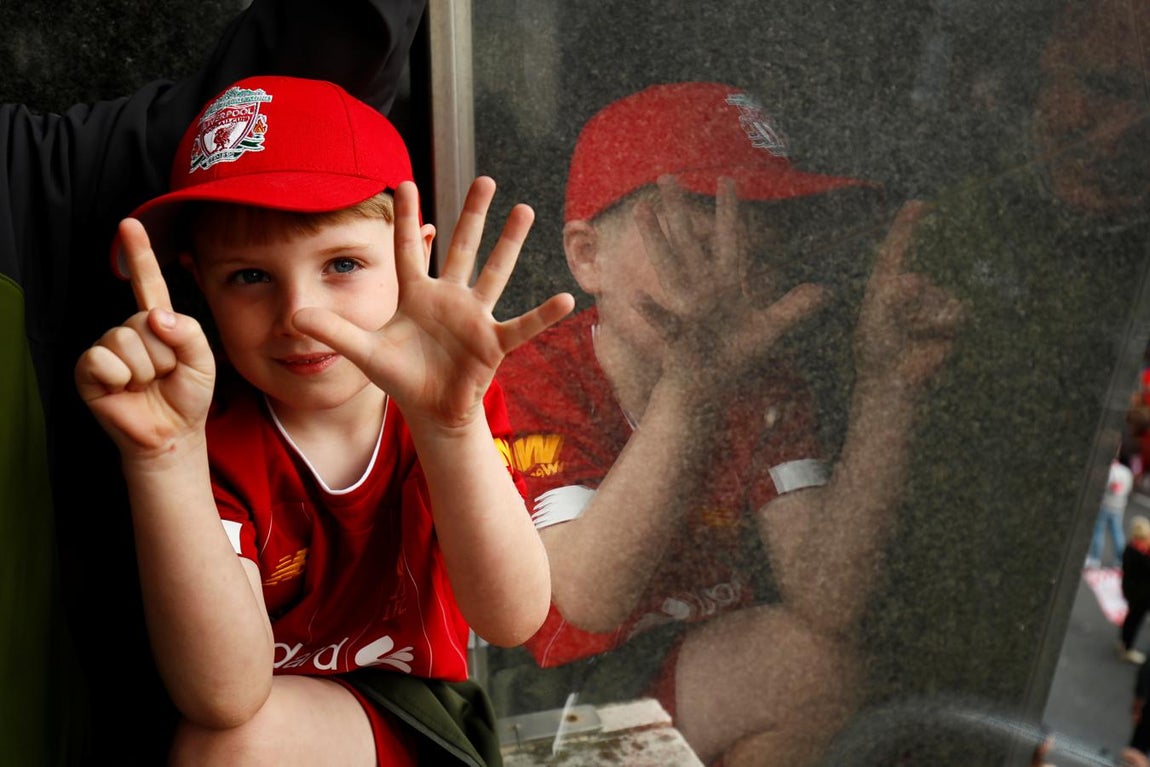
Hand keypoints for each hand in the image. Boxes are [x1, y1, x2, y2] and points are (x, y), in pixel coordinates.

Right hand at [74, 218, 215, 455]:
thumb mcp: (203, 361)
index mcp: (158, 322)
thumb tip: (156, 316)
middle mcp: (130, 329)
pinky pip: (104, 360)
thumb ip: (189, 332)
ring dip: (146, 369)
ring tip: (147, 384)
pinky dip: (121, 379)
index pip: (148, 282)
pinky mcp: (89, 369)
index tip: (131, 223)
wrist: (172, 433)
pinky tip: (125, 390)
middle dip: (164, 354)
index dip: (138, 253)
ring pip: (126, 340)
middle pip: (145, 319)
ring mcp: (108, 348)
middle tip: (164, 376)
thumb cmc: (187, 396)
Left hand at [293, 176, 573, 429]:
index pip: (409, 249)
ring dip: (510, 243)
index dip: (405, 218)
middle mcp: (449, 298)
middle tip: (486, 181)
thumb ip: (335, 330)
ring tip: (525, 210)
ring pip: (495, 272)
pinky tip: (566, 299)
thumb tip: (293, 315)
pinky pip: (522, 325)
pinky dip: (543, 315)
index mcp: (416, 295)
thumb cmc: (402, 377)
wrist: (431, 410)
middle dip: (473, 215)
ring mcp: (474, 317)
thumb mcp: (364, 351)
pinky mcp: (493, 342)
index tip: (404, 181)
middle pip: (463, 248)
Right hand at [632, 175, 826, 386]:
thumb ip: (792, 309)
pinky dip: (652, 310)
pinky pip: (664, 321)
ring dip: (655, 238)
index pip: (729, 240)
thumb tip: (824, 291)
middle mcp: (702, 288)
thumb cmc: (732, 357)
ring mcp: (686, 307)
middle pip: (689, 240)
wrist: (706, 387)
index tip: (728, 180)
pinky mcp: (677, 334)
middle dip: (679, 209)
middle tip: (667, 176)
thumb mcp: (768, 331)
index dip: (729, 211)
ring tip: (641, 210)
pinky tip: (636, 296)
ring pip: (669, 265)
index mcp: (725, 284)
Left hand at [853, 200, 963, 390]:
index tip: (919, 202)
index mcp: (885, 285)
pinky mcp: (950, 318)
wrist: (895, 380)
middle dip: (912, 307)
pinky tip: (931, 339)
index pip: (896, 250)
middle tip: (899, 331)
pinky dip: (941, 325)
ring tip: (913, 336)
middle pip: (921, 283)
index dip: (907, 226)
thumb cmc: (878, 351)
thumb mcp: (876, 323)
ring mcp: (932, 302)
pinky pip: (955, 311)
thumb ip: (891, 298)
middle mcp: (911, 289)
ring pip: (940, 299)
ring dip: (926, 320)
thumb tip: (913, 277)